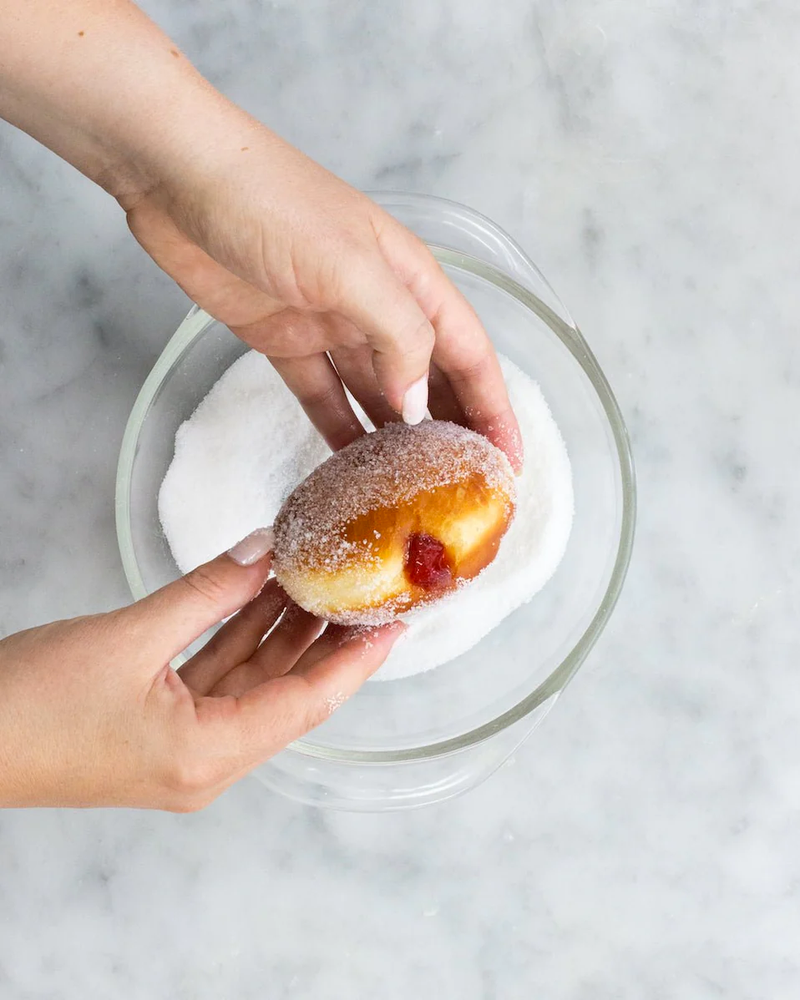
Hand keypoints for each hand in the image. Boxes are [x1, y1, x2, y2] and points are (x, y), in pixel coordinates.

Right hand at [0, 530, 402, 810]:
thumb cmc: (29, 705)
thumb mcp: (129, 636)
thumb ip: (207, 592)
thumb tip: (263, 552)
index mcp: (207, 756)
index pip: (307, 703)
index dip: (356, 662)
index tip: (397, 625)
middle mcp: (206, 764)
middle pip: (287, 694)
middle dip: (326, 640)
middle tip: (365, 590)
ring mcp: (183, 750)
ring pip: (253, 684)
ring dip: (283, 633)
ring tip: (321, 579)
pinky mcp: (161, 731)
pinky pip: (218, 681)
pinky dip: (241, 639)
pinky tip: (264, 598)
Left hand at [123, 125, 522, 465]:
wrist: (176, 177)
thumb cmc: (270, 202)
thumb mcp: (350, 265)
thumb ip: (396, 334)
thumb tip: (418, 403)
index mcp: (410, 280)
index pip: (469, 355)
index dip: (494, 409)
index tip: (507, 464)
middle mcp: (378, 305)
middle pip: (430, 379)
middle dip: (453, 431)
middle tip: (464, 490)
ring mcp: (331, 325)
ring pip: (376, 394)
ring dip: (396, 439)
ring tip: (412, 493)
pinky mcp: (284, 341)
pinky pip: (321, 396)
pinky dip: (337, 430)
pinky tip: (350, 469)